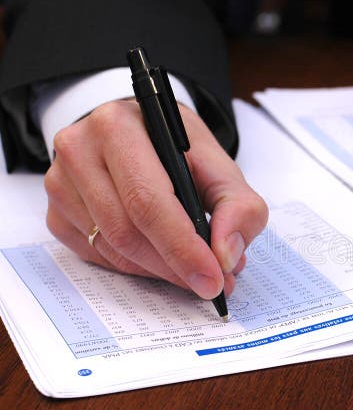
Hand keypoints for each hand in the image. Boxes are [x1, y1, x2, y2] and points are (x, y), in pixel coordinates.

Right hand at [44, 100, 268, 298]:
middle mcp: (79, 149)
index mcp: (119, 126)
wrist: (143, 136)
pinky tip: (163, 260)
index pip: (147, 199)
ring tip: (195, 269)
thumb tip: (226, 255)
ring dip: (160, 270)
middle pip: (126, 229)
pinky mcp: (56, 213)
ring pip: (112, 248)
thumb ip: (239, 208)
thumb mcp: (222, 169)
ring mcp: (60, 184)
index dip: (182, 246)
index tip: (212, 277)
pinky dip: (137, 267)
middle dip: (175, 265)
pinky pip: (98, 256)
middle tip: (212, 282)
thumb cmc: (181, 153)